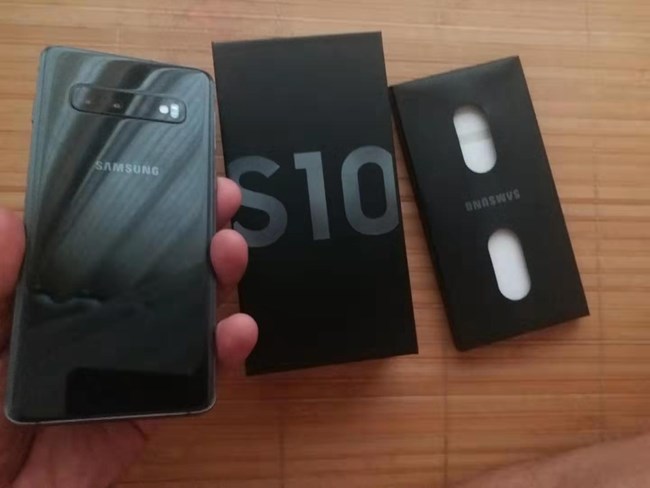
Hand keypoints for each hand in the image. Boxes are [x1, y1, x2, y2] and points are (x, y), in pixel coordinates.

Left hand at [0, 177, 257, 487]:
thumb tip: (11, 222)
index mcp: (48, 300)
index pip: (101, 241)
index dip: (138, 203)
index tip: (169, 171)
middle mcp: (95, 323)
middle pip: (156, 269)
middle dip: (194, 230)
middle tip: (221, 200)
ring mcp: (127, 365)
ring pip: (186, 314)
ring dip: (217, 280)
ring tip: (230, 252)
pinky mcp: (148, 410)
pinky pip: (195, 380)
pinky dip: (224, 355)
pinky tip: (238, 330)